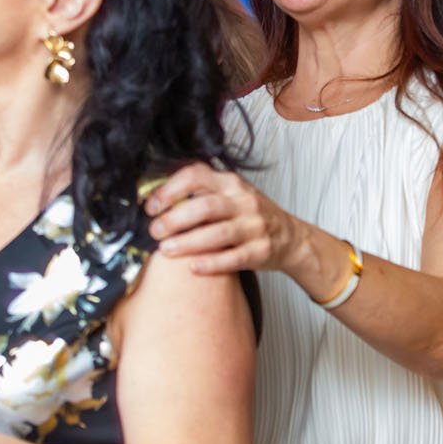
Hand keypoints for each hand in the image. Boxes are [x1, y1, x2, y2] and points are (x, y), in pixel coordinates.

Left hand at [146, 162, 301, 275]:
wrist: (291, 237)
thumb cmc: (251, 216)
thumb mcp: (231, 195)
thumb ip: (202, 192)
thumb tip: (157, 198)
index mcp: (231, 183)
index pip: (197, 176)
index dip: (170, 189)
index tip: (151, 206)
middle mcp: (244, 201)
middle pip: (205, 206)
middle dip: (175, 219)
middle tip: (154, 230)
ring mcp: (255, 226)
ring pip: (218, 233)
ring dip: (188, 242)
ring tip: (166, 249)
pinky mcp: (261, 251)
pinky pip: (233, 258)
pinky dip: (211, 263)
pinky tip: (193, 268)